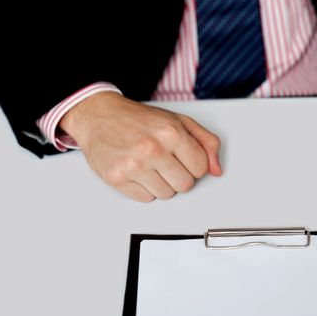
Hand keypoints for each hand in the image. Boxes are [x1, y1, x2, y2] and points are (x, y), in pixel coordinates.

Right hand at [60, 92, 221, 201]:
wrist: (100, 116)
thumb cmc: (140, 119)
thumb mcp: (179, 121)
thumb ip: (206, 142)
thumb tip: (216, 169)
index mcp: (171, 132)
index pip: (201, 168)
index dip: (194, 164)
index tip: (184, 157)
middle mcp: (152, 149)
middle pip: (185, 185)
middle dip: (180, 175)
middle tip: (167, 162)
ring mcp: (133, 165)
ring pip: (166, 195)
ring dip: (162, 183)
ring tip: (151, 165)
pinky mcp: (117, 178)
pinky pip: (146, 199)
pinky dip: (144, 188)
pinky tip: (139, 171)